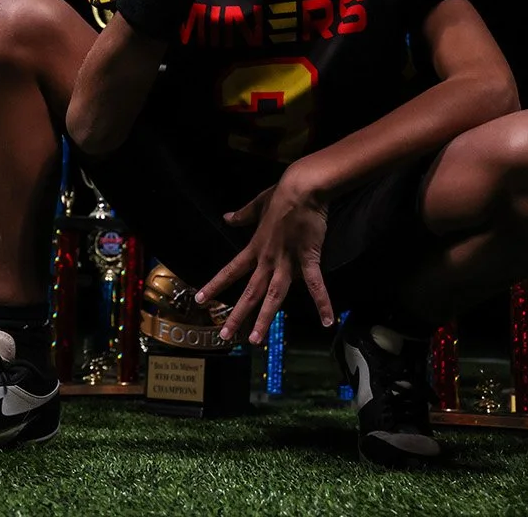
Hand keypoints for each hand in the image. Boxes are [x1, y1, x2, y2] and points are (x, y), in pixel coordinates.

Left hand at [194, 174, 333, 344]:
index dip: (215, 286)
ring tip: (255, 340)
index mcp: (255, 248)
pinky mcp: (307, 259)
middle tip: (225, 336)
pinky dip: (322, 303)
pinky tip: (327, 321)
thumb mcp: (257, 205)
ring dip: (264, 319)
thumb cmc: (281, 194)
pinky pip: (315, 285)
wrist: (302, 188)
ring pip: (273, 296)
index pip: (230, 270)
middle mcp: (267, 259)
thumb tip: (227, 218)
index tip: (200, 300)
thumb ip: (242, 215)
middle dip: (237, 315)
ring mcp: (287, 261)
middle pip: (250, 292)